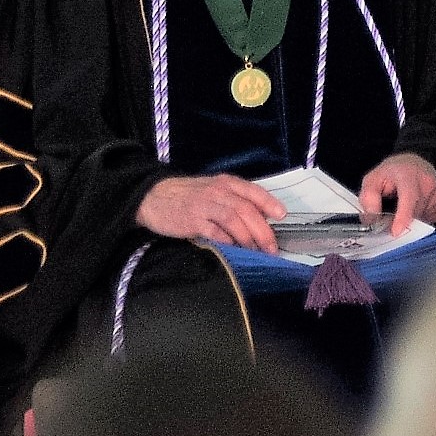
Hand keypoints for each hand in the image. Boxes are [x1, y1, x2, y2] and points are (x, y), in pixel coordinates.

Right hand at [136, 174, 287, 252]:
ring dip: (248, 239)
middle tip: (271, 248)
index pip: (253, 192)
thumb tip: (259, 219)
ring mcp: (205, 205)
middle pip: (247, 210)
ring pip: (235, 220)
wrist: (153, 197)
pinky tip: (234, 249)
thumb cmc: (187, 196)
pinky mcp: (193, 220)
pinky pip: (216, 232)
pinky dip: (228, 242)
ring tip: (256, 252)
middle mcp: (218, 191)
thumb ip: (234, 200)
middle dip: (263, 231)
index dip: (269, 203)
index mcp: (226, 183)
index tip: (281, 216)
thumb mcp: (213, 191)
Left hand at [360, 153, 435, 236]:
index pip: (410, 196)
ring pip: (423, 218)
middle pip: (415, 212)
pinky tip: (415, 208)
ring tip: (403, 205)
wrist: (412, 164)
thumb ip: (369, 198)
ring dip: (411, 219)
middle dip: (401, 220)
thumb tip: (372, 219)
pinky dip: (422, 218)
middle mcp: (427, 180)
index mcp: (408, 173)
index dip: (403, 215)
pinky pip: (432, 219)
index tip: (396, 231)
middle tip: (390, 217)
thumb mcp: (372, 180)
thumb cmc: (392, 173)